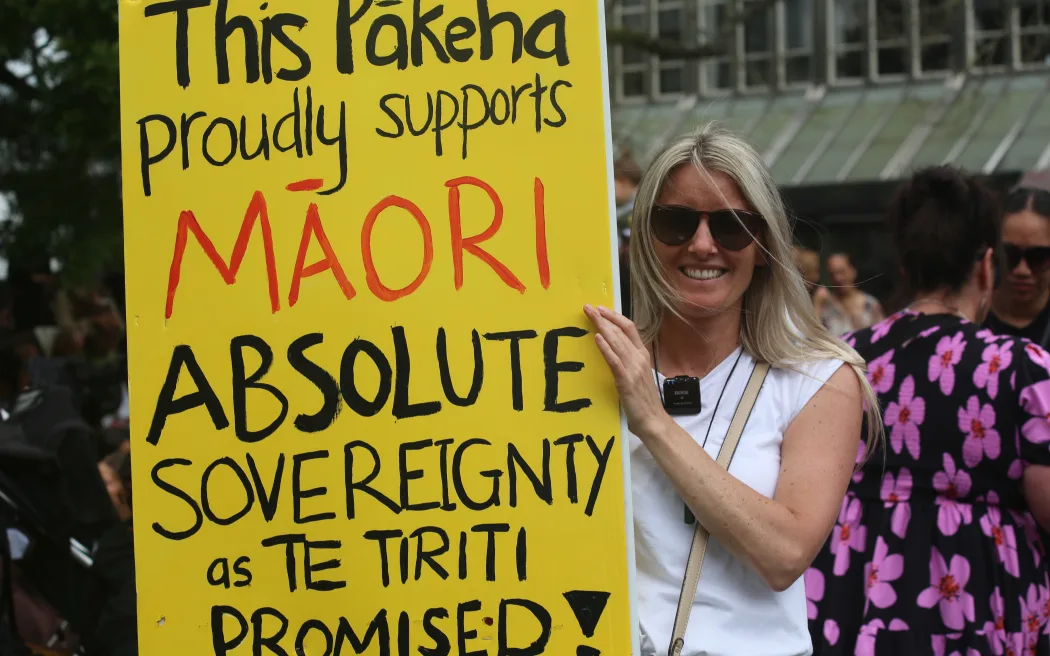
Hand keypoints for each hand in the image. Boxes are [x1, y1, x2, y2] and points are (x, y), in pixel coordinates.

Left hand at [583, 304, 667, 437]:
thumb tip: (613, 349)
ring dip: (601, 326)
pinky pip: (614, 361)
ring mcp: (633, 369)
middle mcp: (639, 358)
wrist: (653, 421)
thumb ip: (628, 361)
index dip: (614, 316)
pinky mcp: (626, 381)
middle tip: (587, 307)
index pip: (629, 328)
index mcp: (642, 355)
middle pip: (620, 331)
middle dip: (603, 317)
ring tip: (590, 316)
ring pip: (616, 342)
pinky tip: (596, 338)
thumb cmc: (643, 400)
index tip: (600, 308)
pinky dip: (605, 348)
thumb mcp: (638, 374)